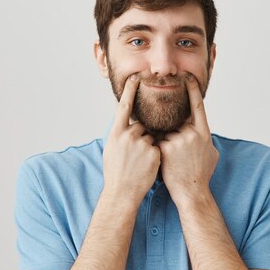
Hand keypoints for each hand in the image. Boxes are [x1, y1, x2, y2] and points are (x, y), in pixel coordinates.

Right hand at [102, 74, 160, 203]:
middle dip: (141, 136)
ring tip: (138, 163)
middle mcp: (128, 135)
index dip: (130, 91)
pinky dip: (155, 155)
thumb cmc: (114, 172)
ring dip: (148, 146)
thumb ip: (119, 134)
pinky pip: (158, 147)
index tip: (136, 77)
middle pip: (142, 125)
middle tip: (133, 154)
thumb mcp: (111, 149)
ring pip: (151, 137)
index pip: (124, 106)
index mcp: (115, 133)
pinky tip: (146, 167)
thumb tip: (124, 122)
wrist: (122, 192)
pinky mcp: (154, 153)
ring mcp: (141, 144)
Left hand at [159, 75, 218, 207]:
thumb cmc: (201, 175)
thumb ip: (205, 139)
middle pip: (176, 123)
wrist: (192, 193)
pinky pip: (156, 142)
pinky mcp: (165, 148)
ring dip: (164, 144)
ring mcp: (179, 140)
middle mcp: (192, 133)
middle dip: (172, 134)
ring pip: (164, 133)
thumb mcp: (211, 154)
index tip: (187, 76)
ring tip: (173, 162)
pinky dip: (157, 150)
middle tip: (177, 151)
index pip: (198, 106)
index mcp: (204, 133)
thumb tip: (203, 131)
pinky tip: (165, 162)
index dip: (193, 90)